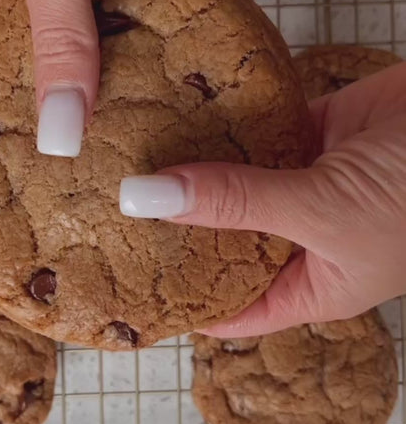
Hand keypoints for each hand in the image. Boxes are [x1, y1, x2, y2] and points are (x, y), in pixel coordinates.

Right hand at [0, 0, 215, 155]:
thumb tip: (59, 130)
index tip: (27, 157)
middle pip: (29, 43)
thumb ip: (58, 41)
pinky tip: (155, 66)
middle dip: (57, 87)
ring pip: (81, 24)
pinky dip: (137, 23)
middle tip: (88, 154)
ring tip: (127, 125)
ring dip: (105, 59)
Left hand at [120, 63, 405, 335]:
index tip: (117, 287)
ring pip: (232, 181)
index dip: (177, 302)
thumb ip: (236, 203)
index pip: (229, 310)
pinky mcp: (307, 130)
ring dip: (189, 169)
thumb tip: (146, 200)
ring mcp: (303, 182)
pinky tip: (171, 113)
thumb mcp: (323, 212)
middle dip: (171, 226)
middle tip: (101, 210)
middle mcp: (301, 239)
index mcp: (310, 285)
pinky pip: (251, 130)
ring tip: (120, 159)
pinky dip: (218, 123)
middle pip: (221, 241)